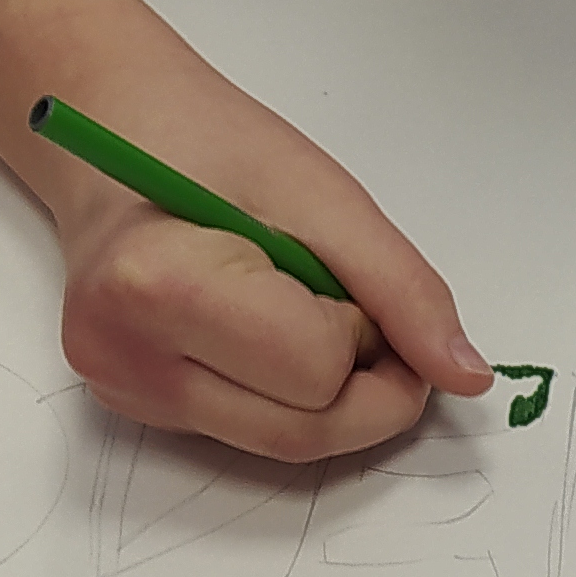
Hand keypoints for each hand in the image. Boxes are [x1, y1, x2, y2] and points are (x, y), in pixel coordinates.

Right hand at [36, 66, 486, 462]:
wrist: (112, 130)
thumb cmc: (209, 144)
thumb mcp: (327, 198)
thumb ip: (404, 292)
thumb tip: (463, 376)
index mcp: (159, 288)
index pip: (317, 375)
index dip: (368, 339)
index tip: (359, 287)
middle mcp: (125, 357)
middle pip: (303, 433)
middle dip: (360, 384)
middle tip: (350, 307)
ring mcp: (123, 391)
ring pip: (281, 446)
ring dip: (326, 393)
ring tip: (297, 307)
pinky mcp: (132, 406)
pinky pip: (249, 432)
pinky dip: (285, 394)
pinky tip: (261, 328)